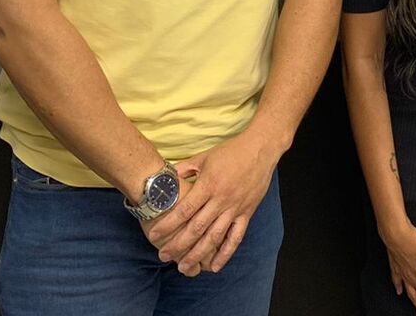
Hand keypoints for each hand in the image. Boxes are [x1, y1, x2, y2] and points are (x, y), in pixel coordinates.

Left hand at [145, 134, 277, 275]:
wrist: (261, 148)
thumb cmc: (231, 151)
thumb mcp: (205, 157)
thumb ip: (185, 169)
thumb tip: (166, 177)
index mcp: (209, 184)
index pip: (184, 210)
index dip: (168, 224)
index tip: (154, 235)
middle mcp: (221, 199)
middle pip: (196, 228)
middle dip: (178, 244)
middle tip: (163, 255)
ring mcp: (235, 208)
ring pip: (214, 237)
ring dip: (198, 254)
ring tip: (184, 267)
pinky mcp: (247, 213)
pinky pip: (236, 237)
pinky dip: (226, 253)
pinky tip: (215, 266)